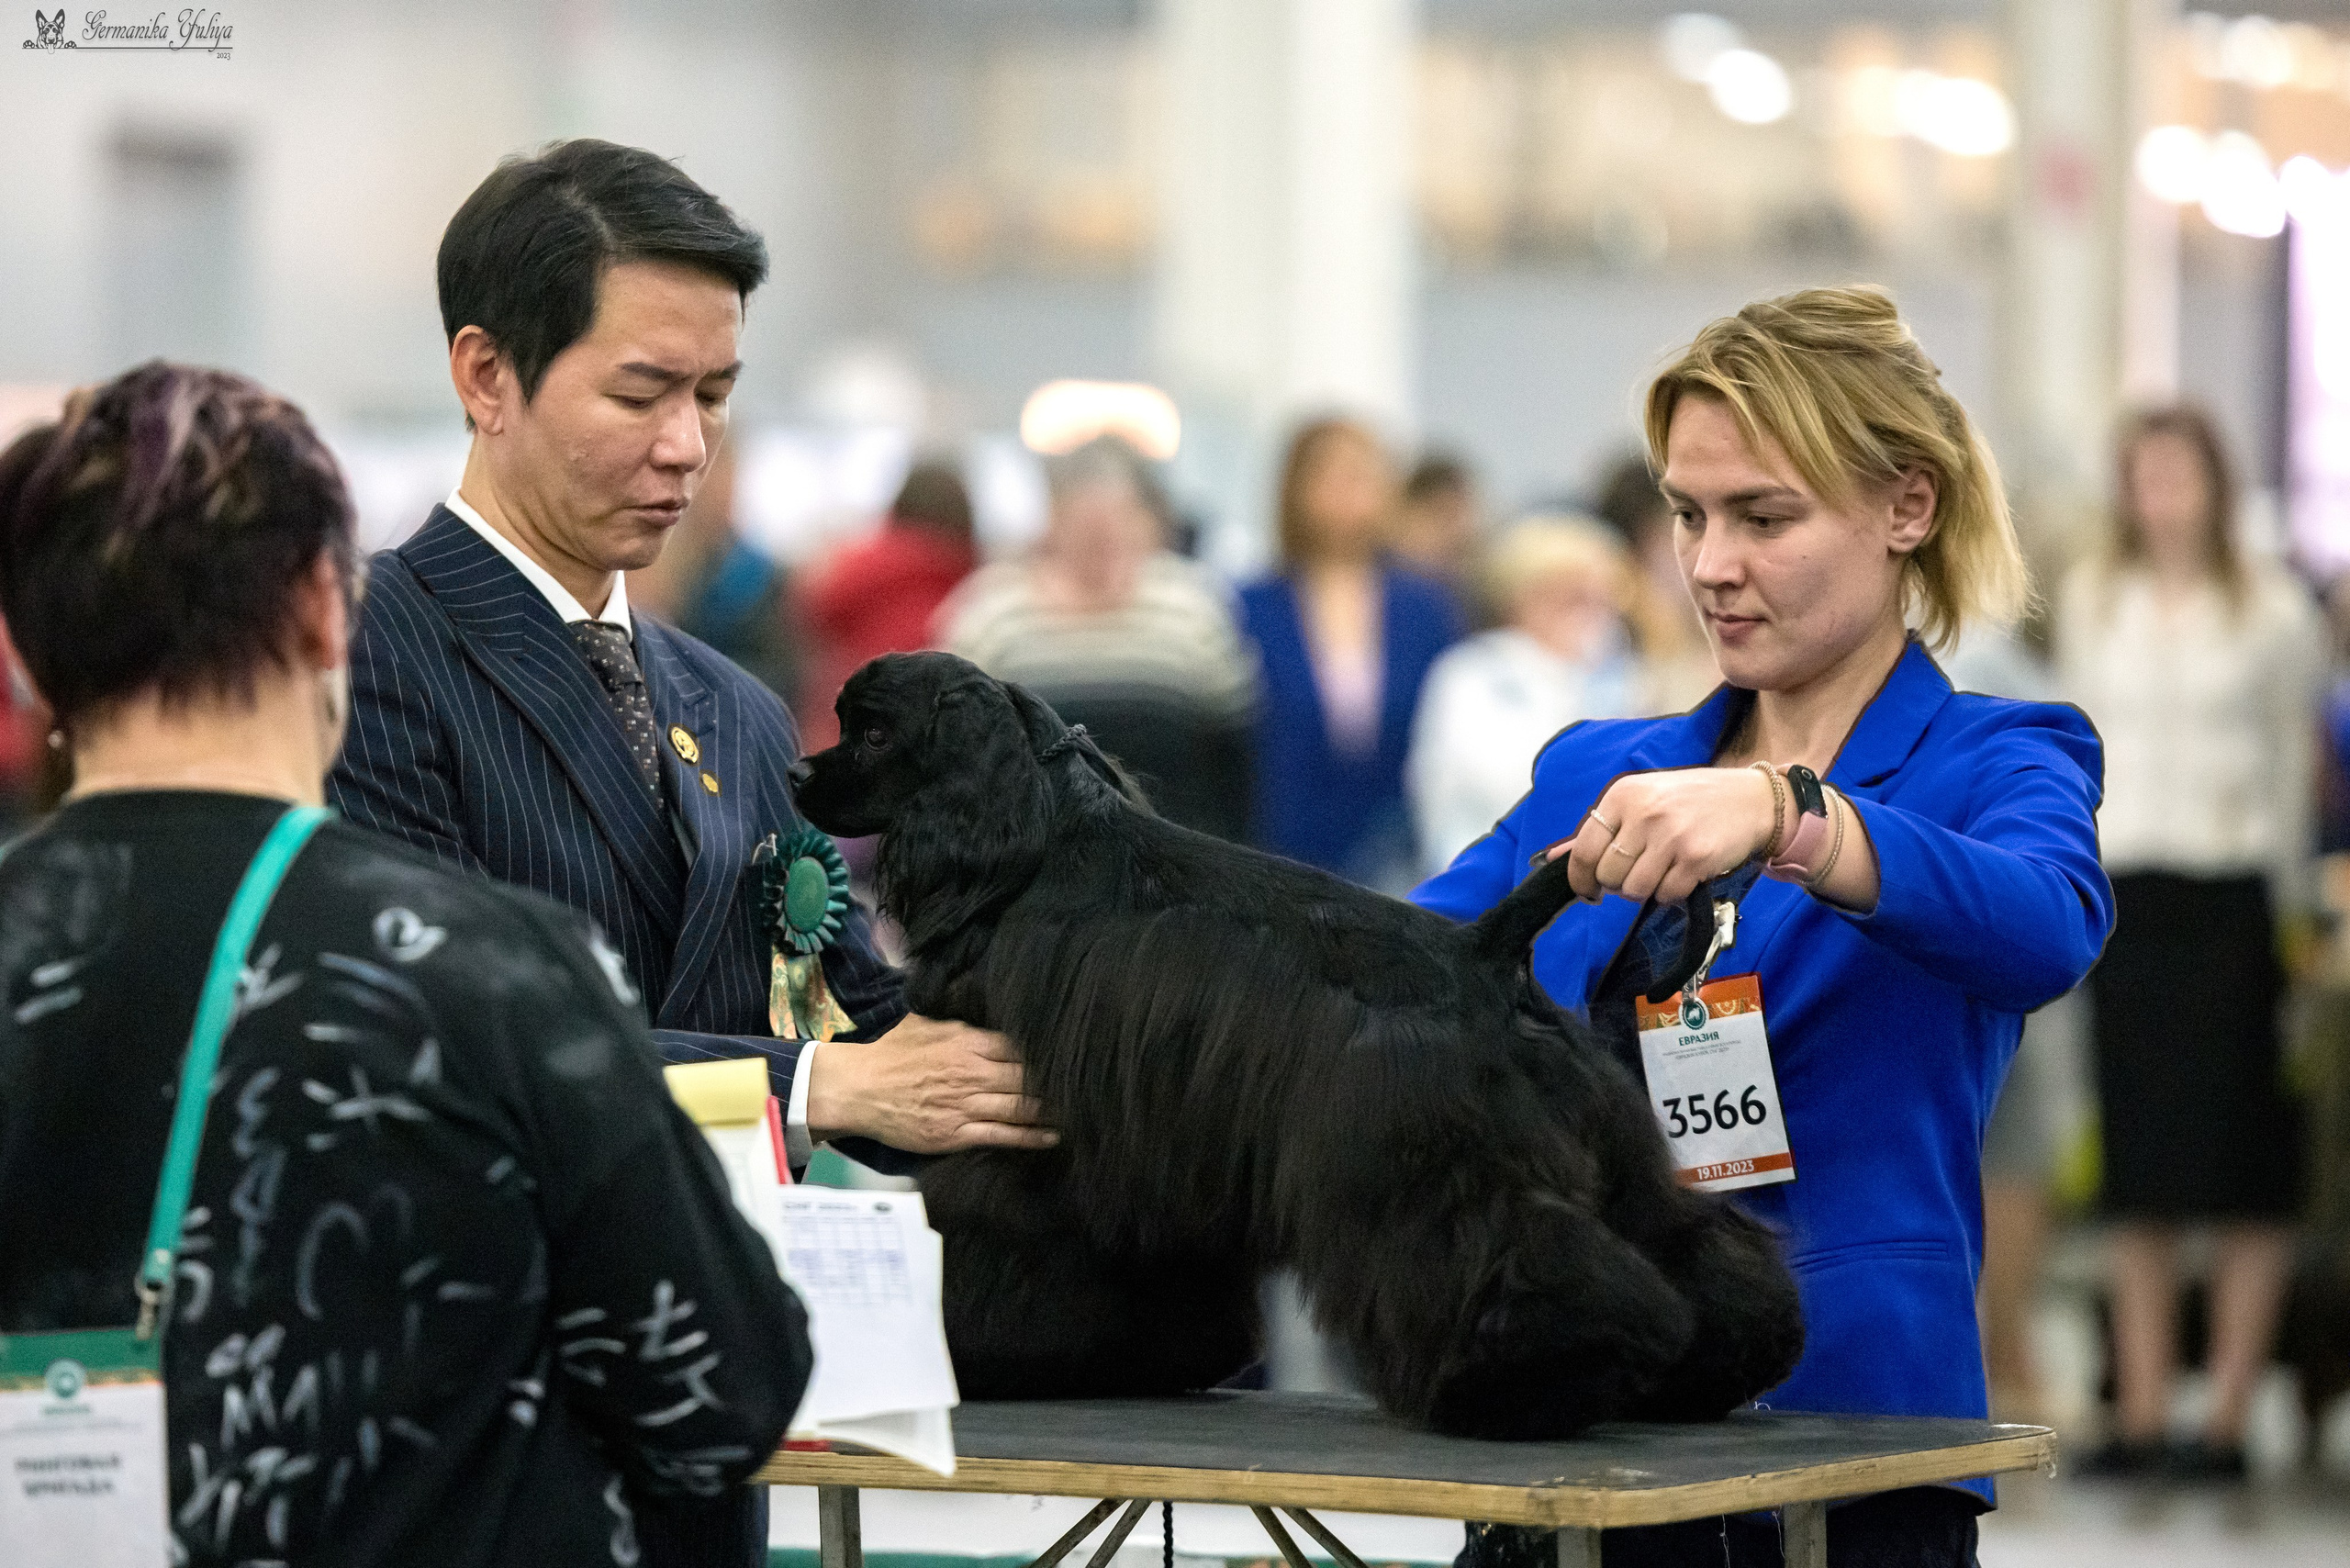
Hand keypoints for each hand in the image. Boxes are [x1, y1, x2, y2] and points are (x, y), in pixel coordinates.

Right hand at [805, 1013, 1057, 1153]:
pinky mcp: (957, 1133)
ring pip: (1021, 1107)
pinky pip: (1003, 1135)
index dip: (1046, 1051)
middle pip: (1027, 1077)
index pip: (1020, 1045)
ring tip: (1079, 1111)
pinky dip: (1031, 1135)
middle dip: (1057, 1082)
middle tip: (1086, 1085)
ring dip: (1051, 1110)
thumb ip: (958, 1016)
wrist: (857, 1089)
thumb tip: (981, 999)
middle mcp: (972, 1072)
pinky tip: (1054, 1136)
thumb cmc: (890, 1052)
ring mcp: (965, 1105)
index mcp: (967, 1041)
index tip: (1071, 1054)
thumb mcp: (925, 1021)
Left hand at [1543, 766, 1779, 906]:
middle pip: (1609, 875)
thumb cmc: (1690, 801)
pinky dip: (1671, 893)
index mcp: (1624, 794)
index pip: (1585, 850)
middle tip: (1638, 872)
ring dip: (1645, 890)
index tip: (1588, 891)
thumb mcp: (1643, 799)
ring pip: (1634, 890)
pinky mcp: (1695, 858)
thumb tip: (1554, 858)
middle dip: (1619, 884)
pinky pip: (1665, 895)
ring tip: (1662, 871)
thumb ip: (1601, 829)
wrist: (1750, 800)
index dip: (1581, 878)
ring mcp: (1670, 835)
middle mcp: (1644, 812)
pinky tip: (1683, 873)